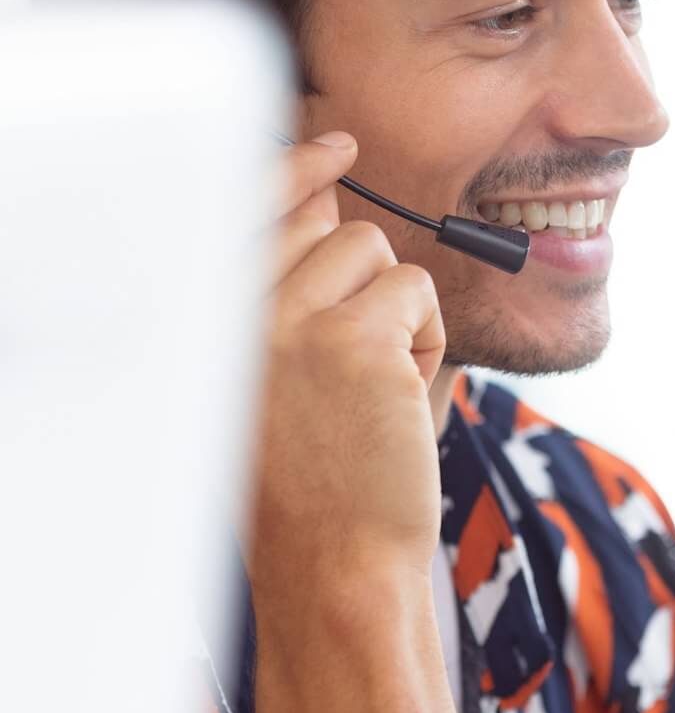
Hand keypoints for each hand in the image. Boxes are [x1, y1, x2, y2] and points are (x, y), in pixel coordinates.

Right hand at [248, 134, 445, 604]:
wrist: (335, 569)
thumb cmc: (318, 489)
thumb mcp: (280, 384)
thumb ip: (294, 298)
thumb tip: (331, 205)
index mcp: (210, 320)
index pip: (245, 202)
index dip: (296, 165)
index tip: (337, 142)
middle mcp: (238, 309)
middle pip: (330, 227)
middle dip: (368, 286)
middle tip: (364, 374)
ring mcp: (293, 320)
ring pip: (378, 254)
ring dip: (399, 318)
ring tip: (375, 397)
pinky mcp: (357, 339)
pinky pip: (418, 295)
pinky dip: (426, 346)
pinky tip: (400, 406)